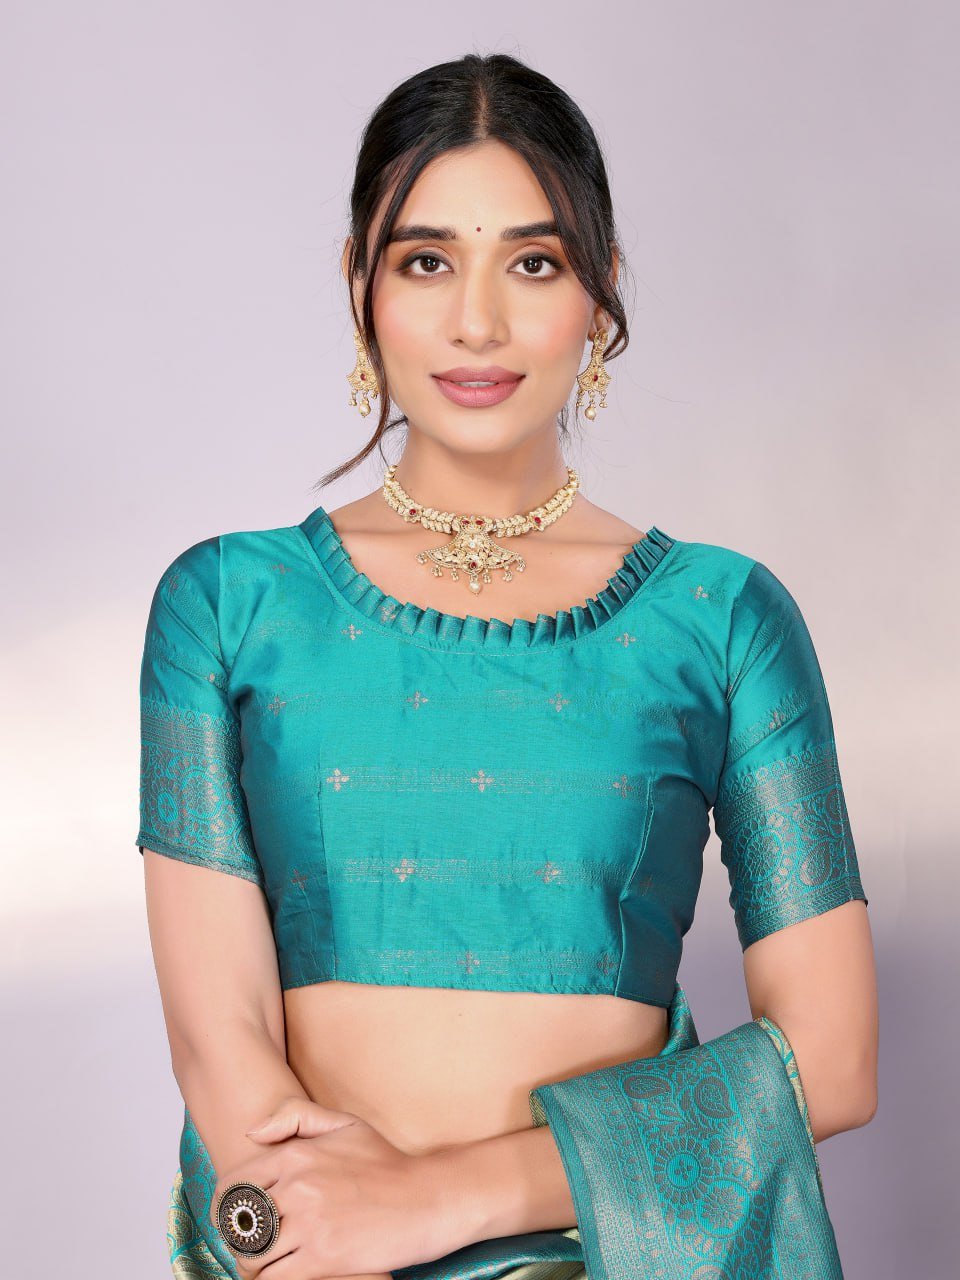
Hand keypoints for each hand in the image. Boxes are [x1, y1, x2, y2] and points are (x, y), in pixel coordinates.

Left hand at [209, 1095, 459, 1279]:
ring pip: (251, 1255)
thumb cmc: (387, 1163)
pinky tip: (288, 1273)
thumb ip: (296, 1117)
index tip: (233, 1218)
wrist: (429, 1198)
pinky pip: (274, 1278)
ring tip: (269, 1263)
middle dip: (238, 1238)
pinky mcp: (323, 1258)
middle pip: (237, 1222)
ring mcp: (309, 1224)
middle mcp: (297, 1187)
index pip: (234, 1184)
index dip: (225, 1206)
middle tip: (252, 1244)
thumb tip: (252, 1131)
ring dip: (253, 1264)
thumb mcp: (344, 1124)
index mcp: (296, 1154)